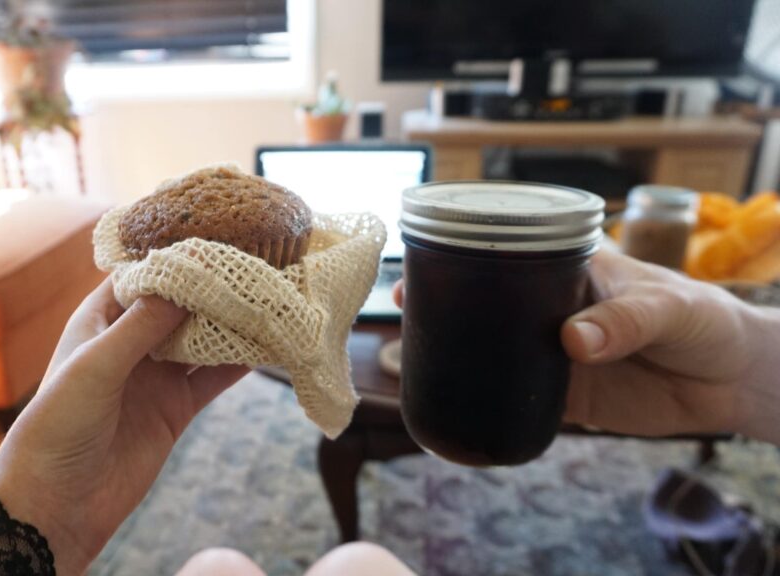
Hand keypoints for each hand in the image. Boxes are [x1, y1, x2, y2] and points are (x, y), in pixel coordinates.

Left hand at [0, 279, 248, 574]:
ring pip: (202, 338)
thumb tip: (186, 282)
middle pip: (179, 303)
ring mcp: (156, 375)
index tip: (217, 234)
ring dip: (232, 321)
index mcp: (99, 320)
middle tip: (256, 261)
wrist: (57, 502)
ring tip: (271, 295)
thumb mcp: (95, 366)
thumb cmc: (57, 425)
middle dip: (213, 285)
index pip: (142, 275)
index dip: (176, 256)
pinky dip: (241, 361)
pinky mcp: (176, 408)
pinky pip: (214, 377)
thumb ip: (141, 326)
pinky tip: (269, 343)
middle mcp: (130, 341)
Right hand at [393, 250, 779, 442]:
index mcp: (574, 268)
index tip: (430, 256)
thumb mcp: (671, 308)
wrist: (730, 382)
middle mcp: (554, 306)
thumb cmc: (706, 320)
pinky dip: (487, 393)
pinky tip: (457, 395)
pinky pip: (517, 391)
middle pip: (489, 297)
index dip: (467, 249)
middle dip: (446, 296)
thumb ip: (626, 320)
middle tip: (406, 301)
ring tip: (415, 346)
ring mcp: (554, 349)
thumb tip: (573, 342)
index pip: (512, 248)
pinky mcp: (564, 393)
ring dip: (458, 346)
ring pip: (493, 344)